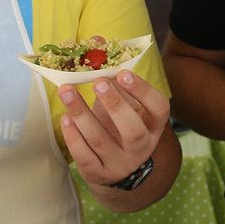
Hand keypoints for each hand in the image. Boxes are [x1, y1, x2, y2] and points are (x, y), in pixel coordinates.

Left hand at [59, 70, 168, 185]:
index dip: (143, 91)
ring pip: (101, 141)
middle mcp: (141, 147)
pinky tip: (66, 118)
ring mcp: (120, 163)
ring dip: (82, 114)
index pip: (158, 108)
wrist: (114, 167)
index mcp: (153, 126)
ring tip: (67, 92)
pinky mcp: (98, 173)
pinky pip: (84, 155)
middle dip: (115, 104)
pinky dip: (72, 135)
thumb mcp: (126, 106)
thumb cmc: (119, 126)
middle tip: (98, 82)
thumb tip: (95, 50)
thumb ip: (116, 83)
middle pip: (133, 130)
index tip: (123, 73)